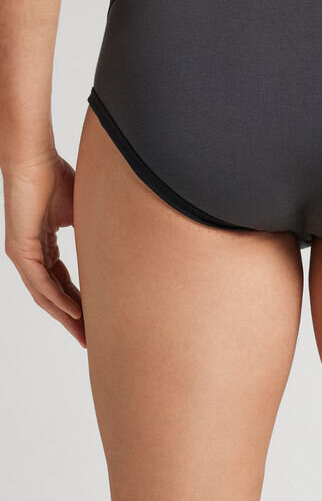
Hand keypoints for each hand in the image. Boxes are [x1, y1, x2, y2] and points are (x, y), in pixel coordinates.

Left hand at [3, 152, 84, 346]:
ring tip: (85, 333)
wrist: (34, 160)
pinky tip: (74, 312)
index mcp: (44, 246)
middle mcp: (30, 255)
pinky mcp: (20, 249)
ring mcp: (23, 254)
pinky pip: (41, 282)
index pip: (61, 282)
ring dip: (66, 316)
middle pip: (53, 295)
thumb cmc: (57, 176)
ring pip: (45, 294)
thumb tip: (122, 238)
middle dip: (72, 319)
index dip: (78, 302)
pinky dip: (58, 299)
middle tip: (90, 339)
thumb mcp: (82, 211)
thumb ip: (94, 230)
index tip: (95, 320)